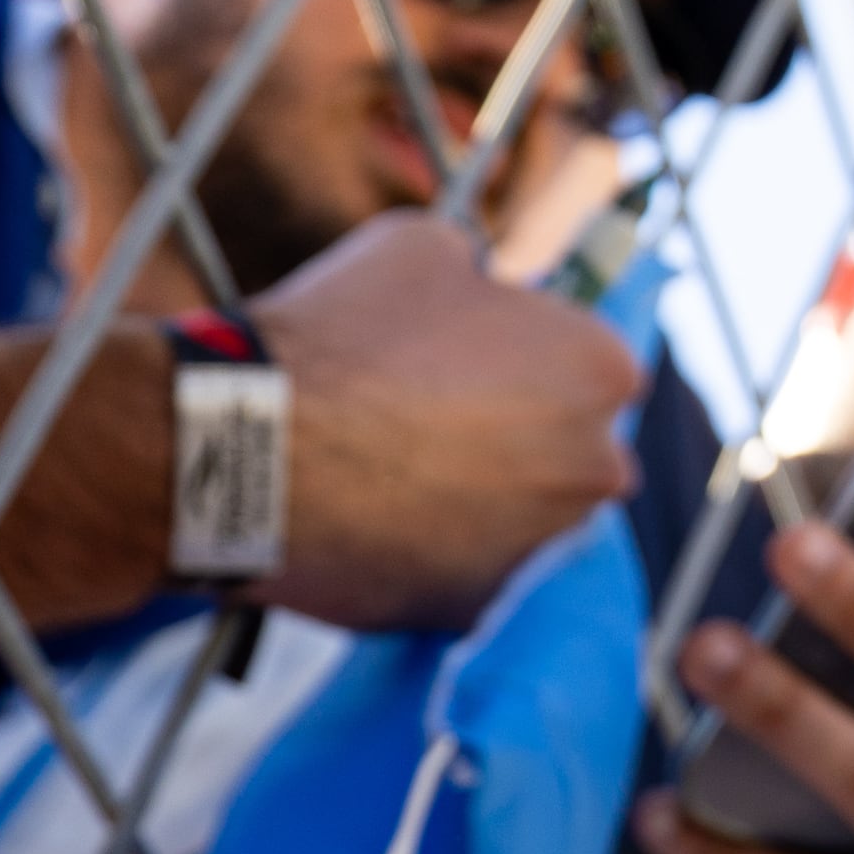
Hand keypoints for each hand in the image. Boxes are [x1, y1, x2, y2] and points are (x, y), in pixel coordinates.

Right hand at [255, 212, 638, 633]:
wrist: (250, 449)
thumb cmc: (338, 336)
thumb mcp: (424, 247)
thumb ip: (480, 276)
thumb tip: (482, 289)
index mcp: (603, 370)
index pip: (590, 367)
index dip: (527, 363)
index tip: (471, 367)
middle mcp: (597, 466)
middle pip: (569, 450)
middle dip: (516, 440)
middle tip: (427, 424)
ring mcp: (542, 545)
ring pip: (522, 519)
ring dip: (478, 502)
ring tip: (388, 475)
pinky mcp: (478, 606)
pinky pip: (465, 575)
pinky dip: (430, 557)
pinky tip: (371, 524)